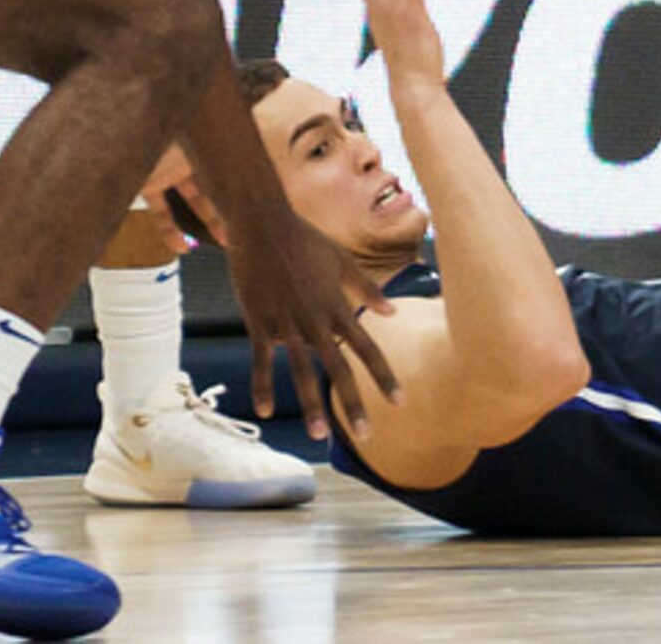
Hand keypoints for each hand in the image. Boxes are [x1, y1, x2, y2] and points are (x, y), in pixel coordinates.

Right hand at [218, 195, 397, 437]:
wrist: (264, 225)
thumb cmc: (306, 240)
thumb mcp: (343, 261)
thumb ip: (367, 288)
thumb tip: (393, 313)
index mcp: (339, 307)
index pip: (369, 348)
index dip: (385, 377)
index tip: (400, 402)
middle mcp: (316, 320)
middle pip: (339, 368)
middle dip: (354, 403)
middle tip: (367, 436)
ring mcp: (287, 323)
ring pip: (302, 371)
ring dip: (312, 405)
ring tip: (320, 435)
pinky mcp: (259, 321)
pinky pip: (261, 360)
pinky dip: (263, 385)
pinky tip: (267, 411)